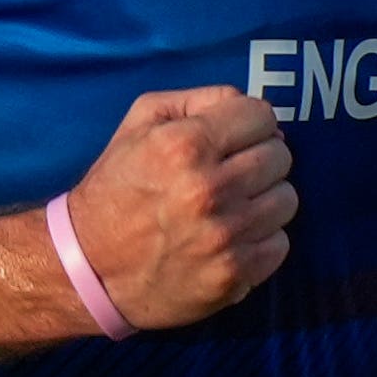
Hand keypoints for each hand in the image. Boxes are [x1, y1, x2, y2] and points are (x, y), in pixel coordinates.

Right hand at [62, 87, 296, 330]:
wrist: (89, 268)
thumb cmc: (116, 188)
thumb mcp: (139, 124)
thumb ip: (196, 100)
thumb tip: (251, 109)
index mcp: (185, 145)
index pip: (262, 115)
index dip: (251, 122)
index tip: (238, 137)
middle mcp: (210, 190)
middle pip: (280, 157)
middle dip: (260, 158)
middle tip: (233, 172)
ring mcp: (226, 236)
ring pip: (287, 200)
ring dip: (264, 199)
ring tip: (233, 206)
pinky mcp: (234, 276)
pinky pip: (280, 244)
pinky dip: (261, 239)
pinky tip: (232, 237)